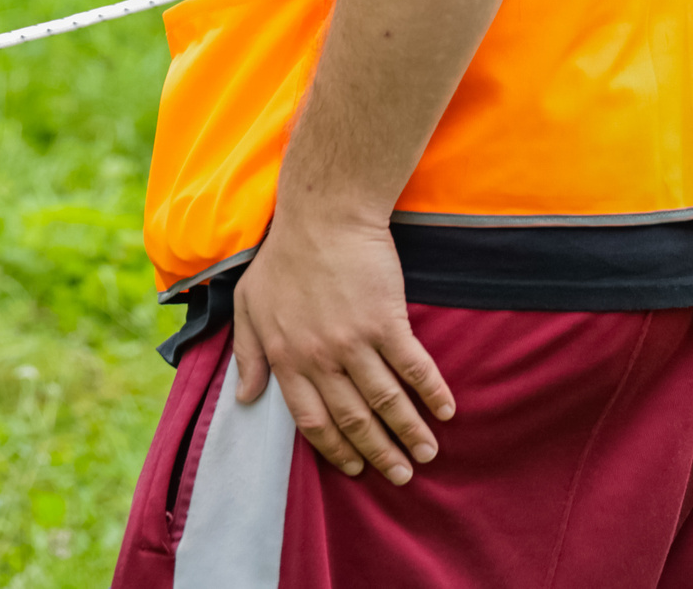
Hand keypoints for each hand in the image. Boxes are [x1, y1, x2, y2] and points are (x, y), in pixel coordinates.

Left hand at [231, 205, 453, 484]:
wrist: (322, 216)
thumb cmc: (282, 258)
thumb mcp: (249, 305)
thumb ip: (247, 354)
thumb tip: (246, 398)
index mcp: (287, 357)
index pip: (312, 421)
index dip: (335, 449)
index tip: (355, 468)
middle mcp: (320, 357)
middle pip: (354, 420)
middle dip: (379, 455)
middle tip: (401, 476)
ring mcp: (355, 341)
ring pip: (387, 402)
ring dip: (410, 434)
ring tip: (427, 454)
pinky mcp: (387, 321)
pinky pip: (415, 368)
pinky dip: (432, 394)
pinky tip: (446, 411)